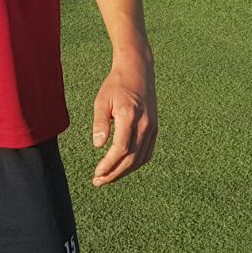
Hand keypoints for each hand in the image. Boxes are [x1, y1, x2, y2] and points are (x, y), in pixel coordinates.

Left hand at [91, 58, 156, 186]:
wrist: (138, 71)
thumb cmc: (116, 85)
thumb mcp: (102, 100)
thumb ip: (100, 123)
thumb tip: (98, 145)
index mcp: (129, 116)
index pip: (120, 149)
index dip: (109, 165)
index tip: (96, 173)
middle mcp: (144, 124)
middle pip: (131, 158)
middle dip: (114, 173)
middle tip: (98, 181)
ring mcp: (152, 127)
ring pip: (140, 158)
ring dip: (124, 171)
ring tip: (108, 178)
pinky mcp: (155, 128)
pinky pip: (147, 152)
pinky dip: (136, 163)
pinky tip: (124, 167)